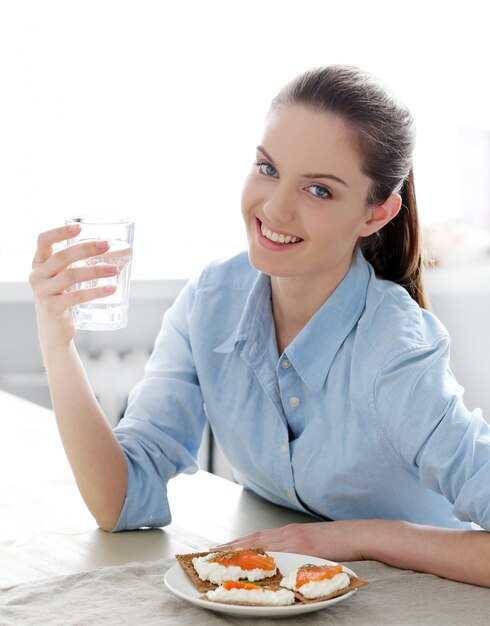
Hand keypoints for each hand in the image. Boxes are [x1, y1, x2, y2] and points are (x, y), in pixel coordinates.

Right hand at [29, 224, 117, 349]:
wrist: (54, 330)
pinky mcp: (51, 308)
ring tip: (114, 269)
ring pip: (70, 276)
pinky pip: (76, 297)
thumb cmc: (63, 297)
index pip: (43, 240)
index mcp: (39, 263)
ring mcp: (42, 292)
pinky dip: (95, 292)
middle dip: (86, 249)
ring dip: (95, 270)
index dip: (59, 232)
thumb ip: (75, 262)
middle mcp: (36, 275)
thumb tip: (109, 248)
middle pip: (61, 256)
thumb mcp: (62, 277)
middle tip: (106, 245)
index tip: (79, 227)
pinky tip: (111, 289)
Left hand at [213, 520, 370, 561]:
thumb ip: (296, 552)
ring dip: (237, 548)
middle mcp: (287, 533)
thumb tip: (281, 565)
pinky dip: (258, 552)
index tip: (217, 549)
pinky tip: (246, 556)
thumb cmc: (339, 545)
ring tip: (217, 555)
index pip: (256, 539)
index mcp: (289, 534)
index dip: (236, 544)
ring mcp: (293, 538)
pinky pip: (276, 550)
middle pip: (252, 540)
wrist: (359, 535)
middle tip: (207, 553)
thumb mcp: (312, 547)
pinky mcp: (302, 544)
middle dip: (229, 546)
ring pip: (259, 543)